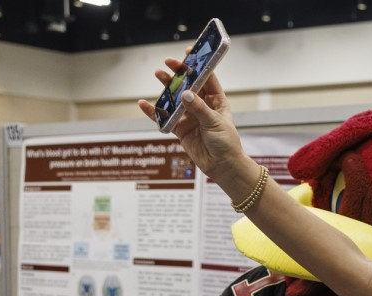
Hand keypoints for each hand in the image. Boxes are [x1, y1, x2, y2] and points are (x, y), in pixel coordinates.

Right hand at [136, 56, 253, 191]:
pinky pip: (166, 118)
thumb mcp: (215, 123)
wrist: (222, 166)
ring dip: (167, 88)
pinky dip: (155, 112)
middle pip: (188, 86)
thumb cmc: (226, 144)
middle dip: (179, 74)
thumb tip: (185, 94)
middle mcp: (203, 106)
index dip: (198, 66)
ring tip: (158, 75)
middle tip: (169, 63)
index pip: (207, 79)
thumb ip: (199, 109)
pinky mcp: (181, 129)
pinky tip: (144, 104)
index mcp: (217, 102)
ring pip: (176, 99)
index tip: (189, 53)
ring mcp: (191, 117)